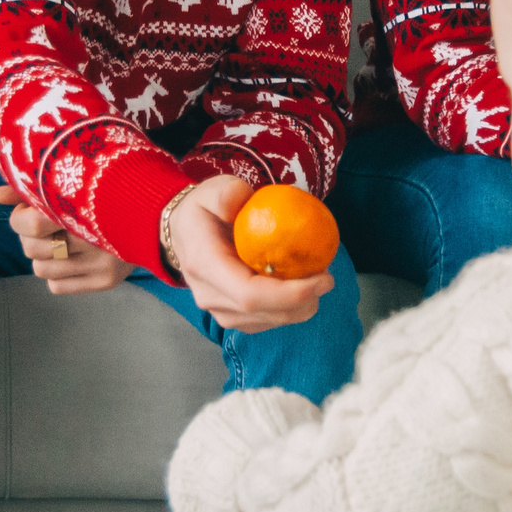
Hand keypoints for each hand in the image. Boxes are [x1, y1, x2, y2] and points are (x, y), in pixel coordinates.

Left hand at [0, 183, 134, 293]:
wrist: (161, 212)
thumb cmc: (105, 193)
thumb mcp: (71, 183)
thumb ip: (32, 188)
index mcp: (85, 206)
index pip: (30, 225)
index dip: (20, 218)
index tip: (29, 209)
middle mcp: (95, 238)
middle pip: (31, 248)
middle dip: (29, 236)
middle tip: (44, 225)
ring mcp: (102, 263)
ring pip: (39, 268)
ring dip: (42, 255)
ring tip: (58, 241)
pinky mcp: (107, 281)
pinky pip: (55, 286)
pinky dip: (56, 274)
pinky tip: (71, 259)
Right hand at [164, 174, 334, 331]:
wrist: (183, 234)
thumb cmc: (203, 210)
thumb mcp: (211, 190)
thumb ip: (226, 192)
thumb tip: (242, 199)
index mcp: (205, 266)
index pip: (249, 294)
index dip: (289, 294)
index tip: (322, 278)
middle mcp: (209, 296)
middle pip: (264, 313)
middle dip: (304, 301)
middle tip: (327, 277)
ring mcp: (219, 311)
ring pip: (269, 322)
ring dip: (301, 306)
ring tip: (317, 279)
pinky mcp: (232, 316)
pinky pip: (267, 321)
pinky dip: (290, 309)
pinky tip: (302, 287)